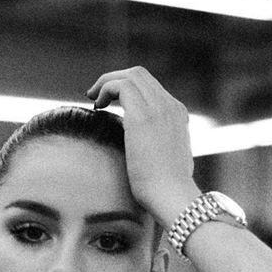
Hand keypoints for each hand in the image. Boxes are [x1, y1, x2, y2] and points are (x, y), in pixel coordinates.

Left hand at [84, 65, 199, 227]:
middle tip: (98, 96)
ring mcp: (158, 108)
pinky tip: (97, 105)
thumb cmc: (167, 191)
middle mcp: (169, 106)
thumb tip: (151, 155)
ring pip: (131, 75)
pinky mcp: (142, 116)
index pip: (152, 89)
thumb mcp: (170, 163)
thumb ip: (162, 150)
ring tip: (93, 98)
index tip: (113, 105)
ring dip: (107, 82)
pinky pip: (121, 85)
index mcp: (178, 115)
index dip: (129, 92)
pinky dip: (105, 88)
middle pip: (141, 75)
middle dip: (116, 79)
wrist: (172, 196)